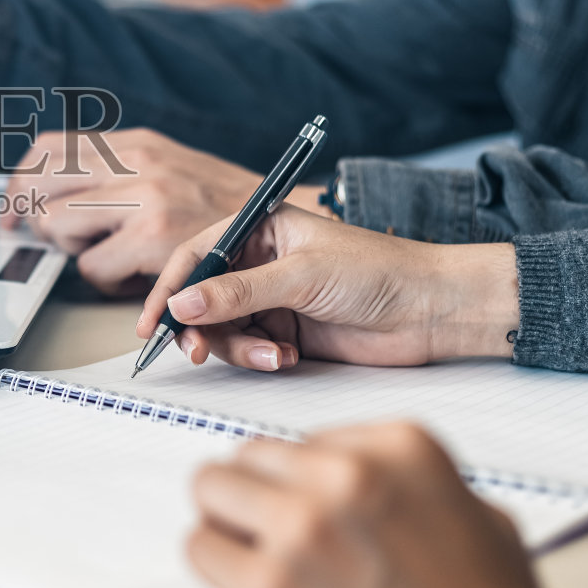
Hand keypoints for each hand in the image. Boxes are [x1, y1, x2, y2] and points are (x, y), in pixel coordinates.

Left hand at [0, 128, 327, 295]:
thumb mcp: (171, 167)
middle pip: (38, 183)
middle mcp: (136, 160)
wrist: (291, 227)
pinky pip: (92, 266)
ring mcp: (145, 196)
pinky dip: (103, 278)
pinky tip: (129, 275)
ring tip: (97, 254)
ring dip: (68, 249)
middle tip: (33, 237)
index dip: (20, 180)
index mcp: (135, 141)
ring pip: (57, 226)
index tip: (12, 206)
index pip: (48, 148)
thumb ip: (122, 171)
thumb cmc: (228, 208)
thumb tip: (57, 188)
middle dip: (26, 216)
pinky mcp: (155, 236)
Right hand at [136, 203, 518, 371]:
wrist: (434, 312)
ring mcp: (271, 299)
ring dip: (238, 348)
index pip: (197, 254)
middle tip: (197, 350)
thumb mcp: (303, 276)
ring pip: (222, 329)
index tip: (154, 321)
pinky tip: (286, 358)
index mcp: (262, 228)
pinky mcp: (285, 332)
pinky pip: (248, 349)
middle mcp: (260, 262)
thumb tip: (183, 304)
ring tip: (272, 355)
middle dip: (200, 326)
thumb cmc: (381, 272)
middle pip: (202, 297)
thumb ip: (239, 292)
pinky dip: (259, 358)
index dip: (170, 286)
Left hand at [188, 422, 578, 587]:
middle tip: (269, 531)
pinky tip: (247, 585)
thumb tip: (335, 474)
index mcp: (399, 444)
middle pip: (251, 455)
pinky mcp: (271, 583)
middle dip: (258, 494)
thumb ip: (400, 478)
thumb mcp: (471, 506)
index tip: (312, 508)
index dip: (304, 481)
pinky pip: (201, 548)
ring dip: (228, 522)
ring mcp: (304, 524)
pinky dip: (216, 564)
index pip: (306, 439)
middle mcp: (346, 473)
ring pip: (211, 488)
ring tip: (254, 554)